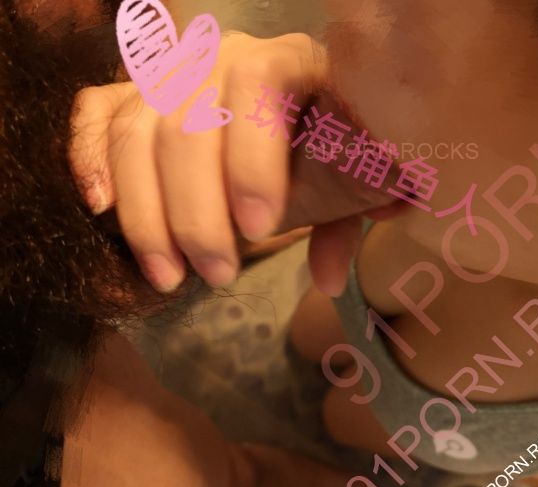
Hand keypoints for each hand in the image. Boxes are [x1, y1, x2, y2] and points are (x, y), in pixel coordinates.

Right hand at [69, 32, 398, 295]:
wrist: (304, 107)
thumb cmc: (332, 144)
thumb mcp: (350, 179)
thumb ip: (344, 221)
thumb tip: (329, 281)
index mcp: (290, 61)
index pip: (257, 84)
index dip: (251, 158)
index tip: (259, 229)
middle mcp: (223, 57)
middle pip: (185, 126)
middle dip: (196, 214)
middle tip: (216, 273)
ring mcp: (174, 73)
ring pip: (136, 132)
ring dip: (146, 214)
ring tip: (169, 275)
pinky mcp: (137, 93)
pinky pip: (96, 111)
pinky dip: (89, 157)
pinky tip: (102, 208)